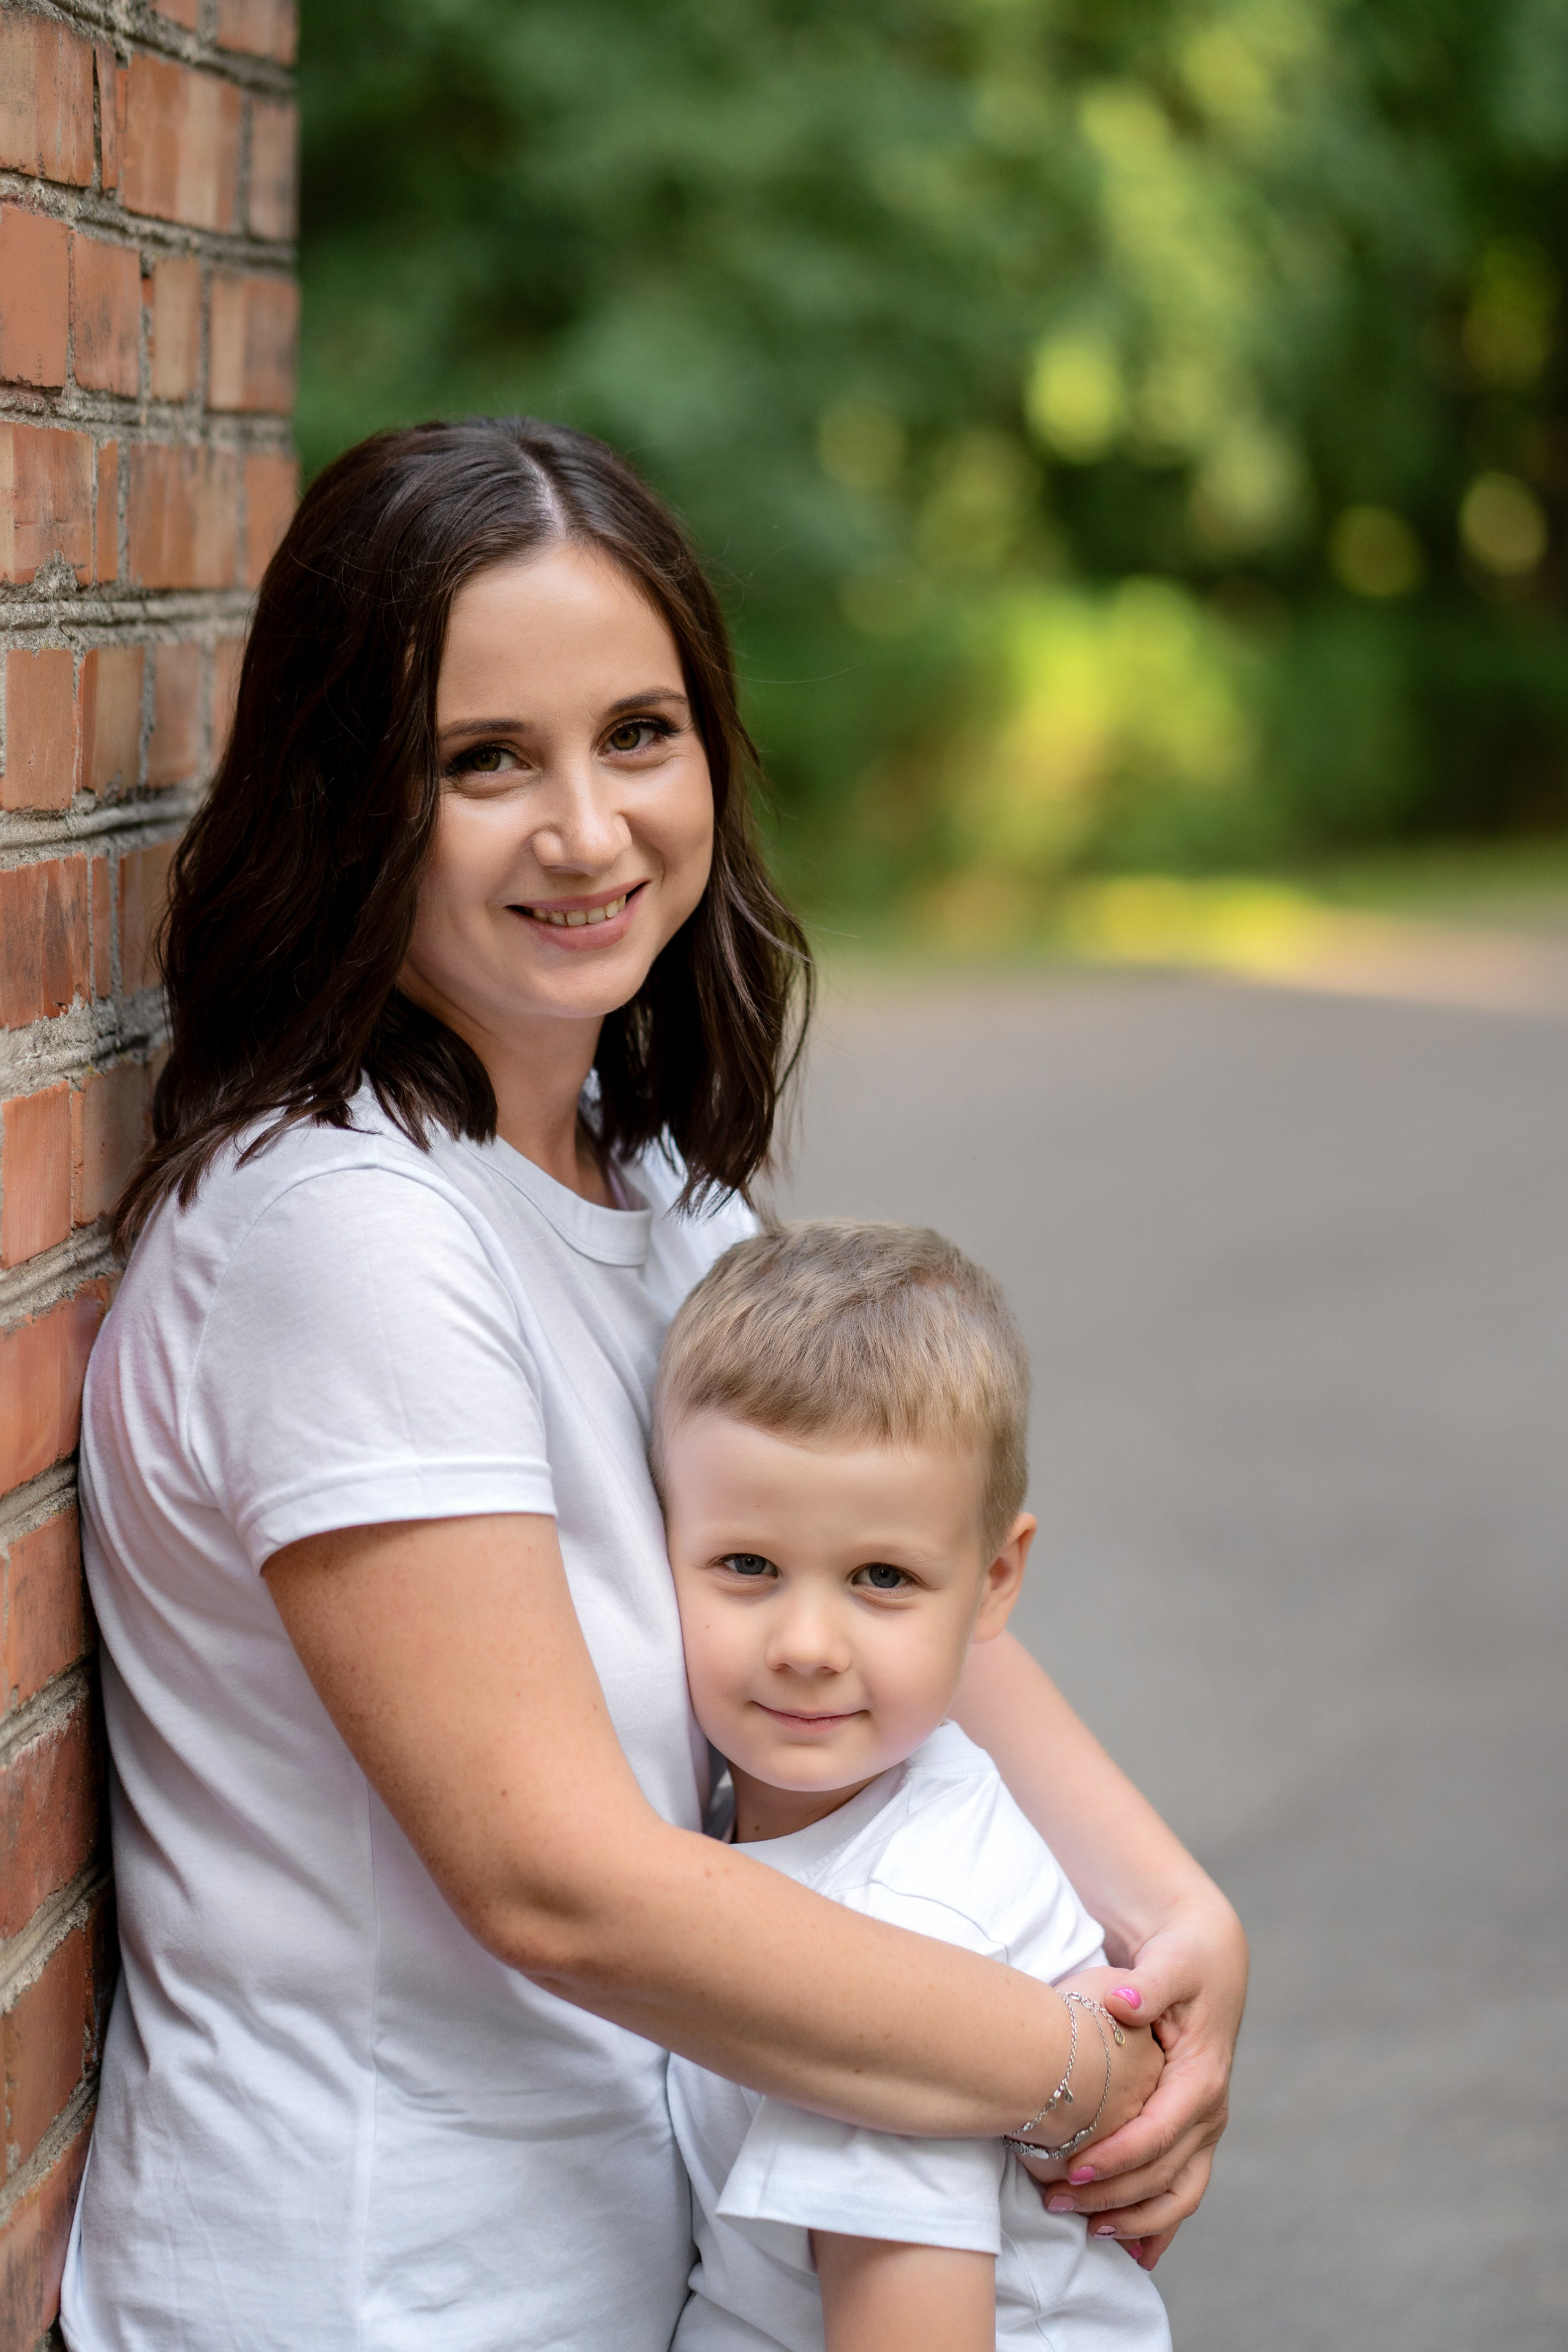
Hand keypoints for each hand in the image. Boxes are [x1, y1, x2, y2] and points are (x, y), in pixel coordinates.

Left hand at [1022, 1899, 1247, 2268]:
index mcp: (1202, 2077)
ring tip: (1084, 2229)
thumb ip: (1147, 1985)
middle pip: (1164, 2174)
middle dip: (1112, 2196)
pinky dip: (1161, 2225)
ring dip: (1135, 2219)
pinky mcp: (1194, 2132)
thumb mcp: (1168, 1963)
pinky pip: (1183, 2190)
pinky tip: (1135, 2255)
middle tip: (1054, 2203)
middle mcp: (1209, 2110)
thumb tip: (1123, 2002)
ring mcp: (1205, 2126)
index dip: (1118, 2157)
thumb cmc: (1182, 1960)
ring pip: (1178, 2194)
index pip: (1159, 2133)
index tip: (1073, 2170)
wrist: (1209, 1960)